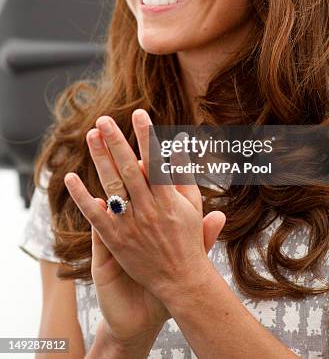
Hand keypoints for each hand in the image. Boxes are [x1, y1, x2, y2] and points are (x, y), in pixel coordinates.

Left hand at [64, 112, 224, 345]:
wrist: (180, 280)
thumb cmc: (188, 238)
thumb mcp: (193, 204)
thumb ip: (185, 173)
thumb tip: (179, 143)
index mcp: (169, 199)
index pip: (155, 161)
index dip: (147, 136)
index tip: (139, 114)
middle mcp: (149, 209)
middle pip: (129, 169)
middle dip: (116, 142)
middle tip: (104, 120)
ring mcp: (130, 225)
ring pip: (112, 186)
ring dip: (100, 159)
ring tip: (91, 136)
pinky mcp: (115, 239)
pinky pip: (94, 215)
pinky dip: (82, 196)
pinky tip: (70, 177)